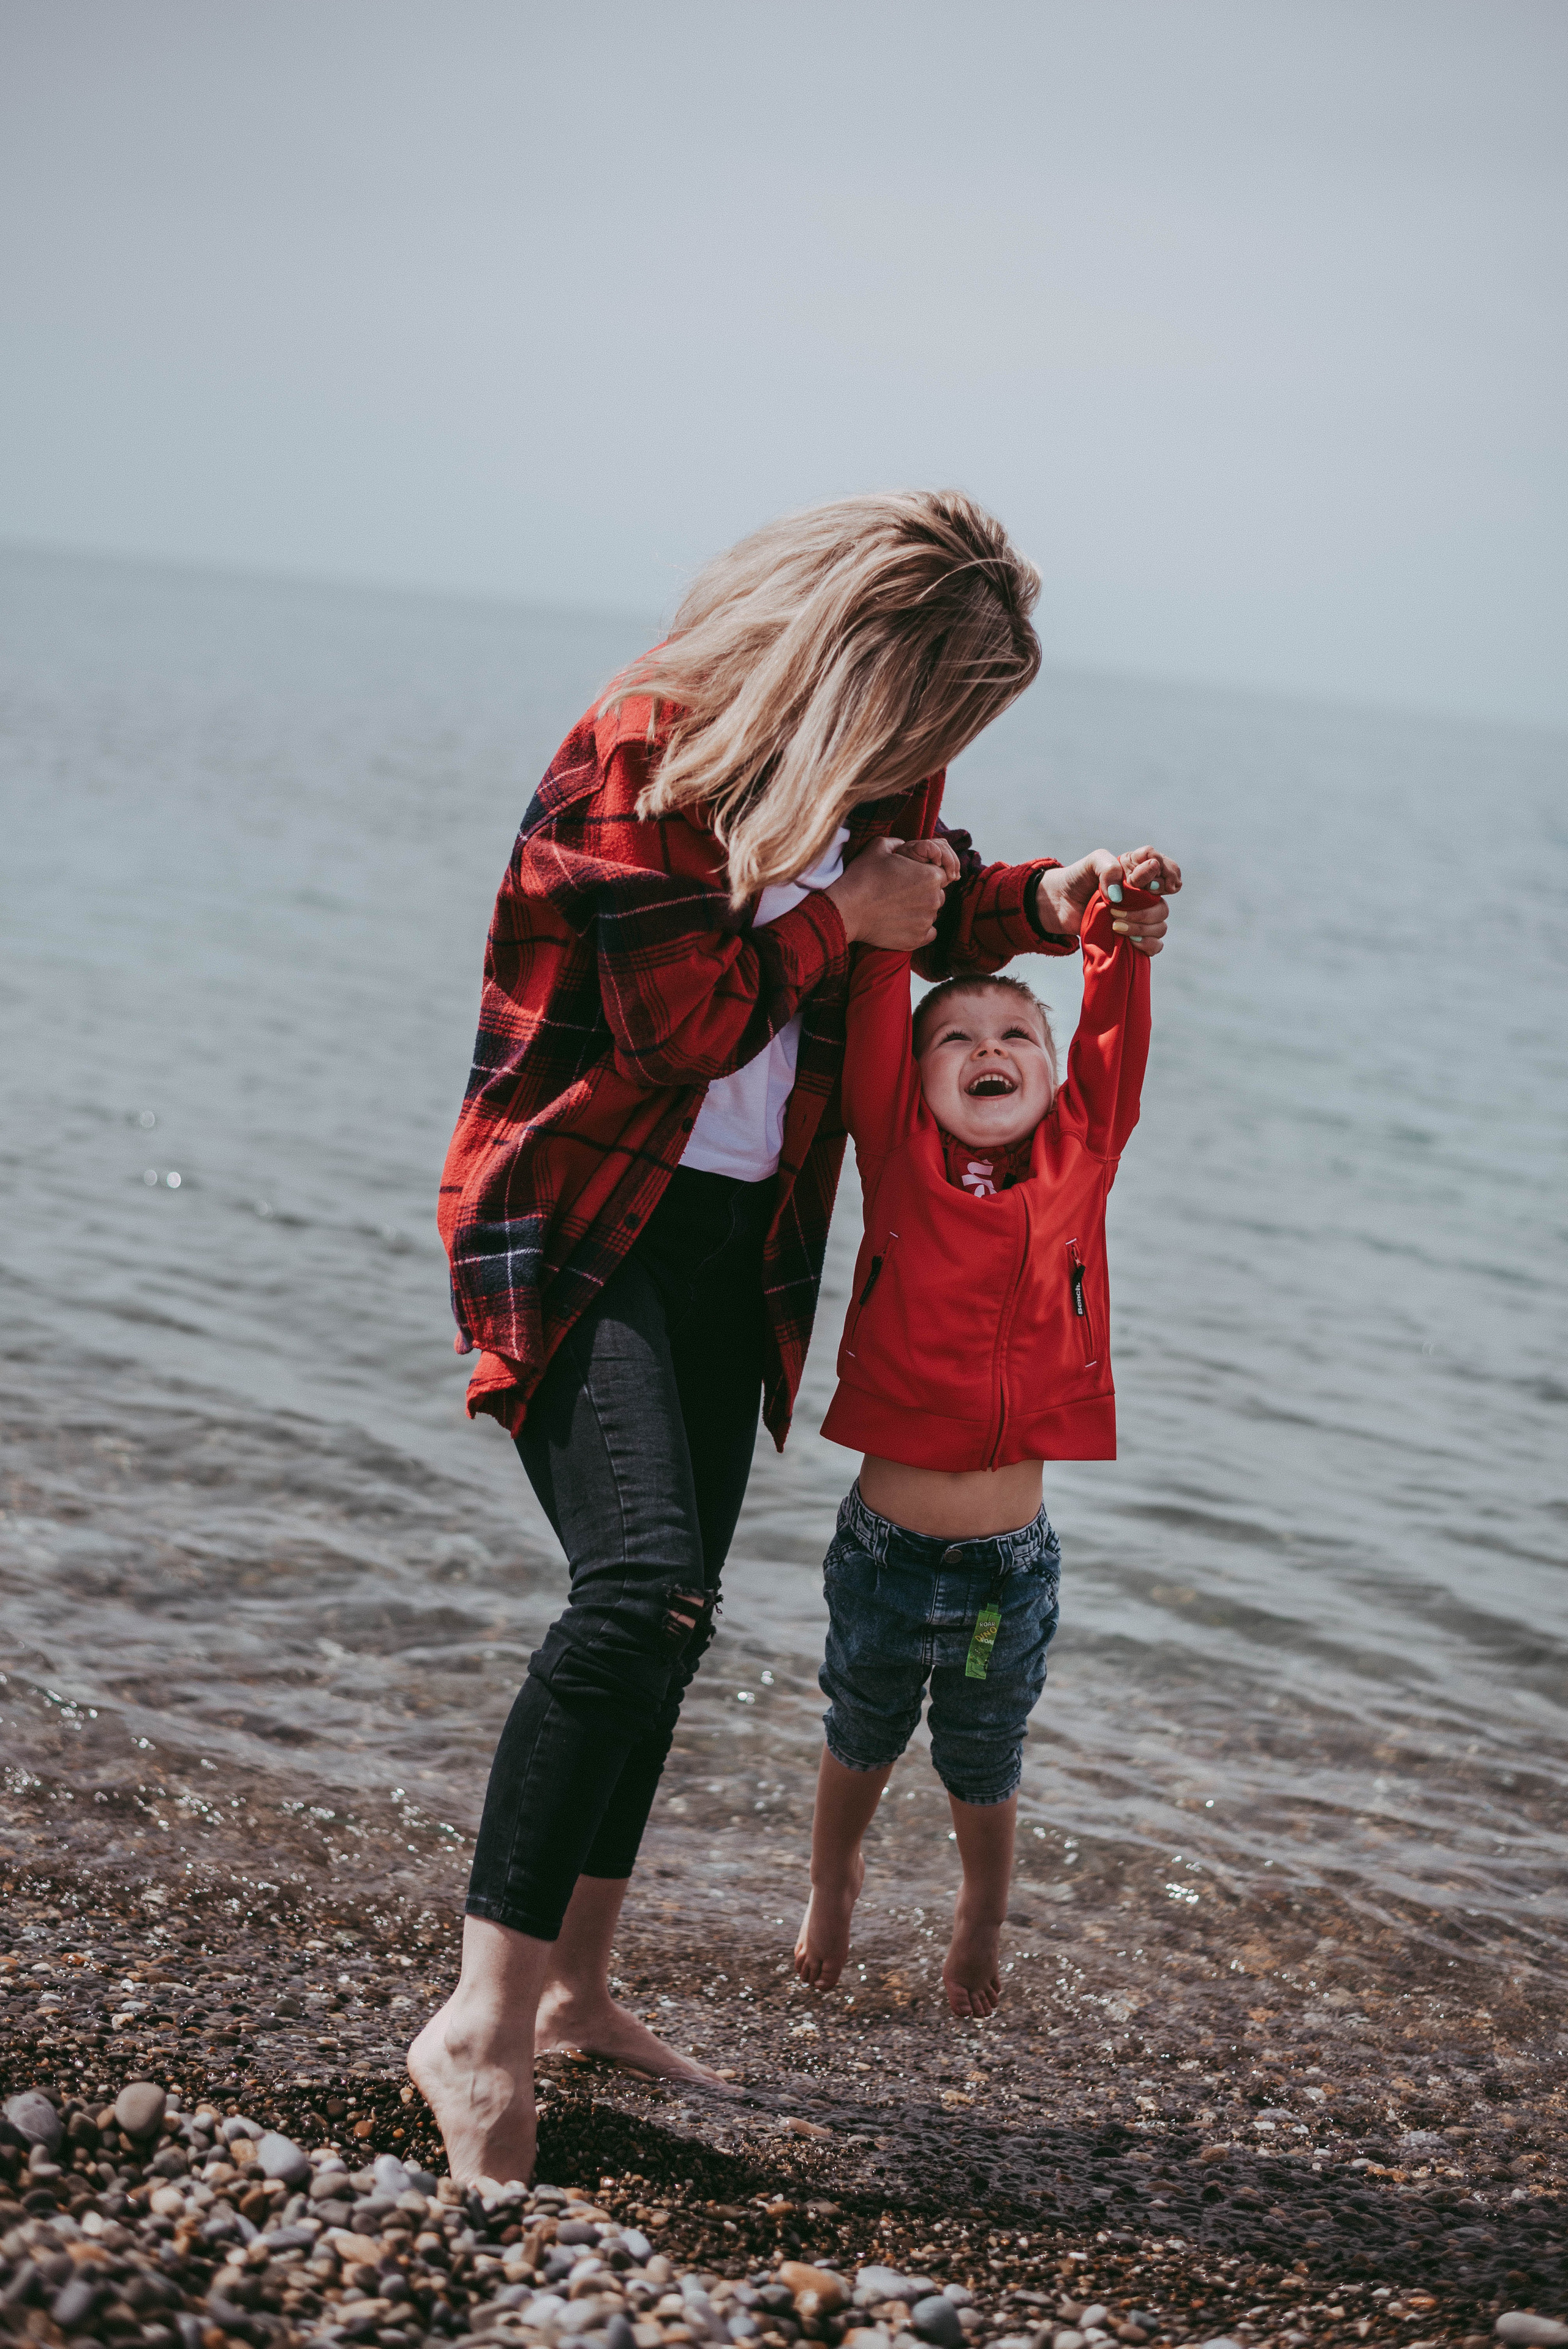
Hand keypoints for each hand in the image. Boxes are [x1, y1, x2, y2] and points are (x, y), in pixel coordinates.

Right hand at [825, 835, 952, 948]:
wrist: (846, 910)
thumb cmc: (862, 876)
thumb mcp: (879, 847)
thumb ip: (898, 842)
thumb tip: (903, 845)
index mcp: (931, 876)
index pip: (940, 873)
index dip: (924, 873)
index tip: (908, 877)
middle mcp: (934, 899)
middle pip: (937, 894)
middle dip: (924, 892)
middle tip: (900, 892)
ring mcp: (926, 922)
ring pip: (931, 913)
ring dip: (919, 910)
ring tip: (896, 907)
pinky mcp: (917, 940)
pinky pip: (928, 933)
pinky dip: (918, 929)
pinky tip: (902, 922)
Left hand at [1033, 845, 1181, 953]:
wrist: (1059, 903)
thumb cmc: (1077, 878)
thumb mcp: (1091, 863)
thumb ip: (1108, 869)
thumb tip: (1120, 896)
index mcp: (1139, 872)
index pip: (1165, 869)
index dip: (1166, 874)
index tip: (1147, 884)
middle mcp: (1144, 895)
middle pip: (1163, 904)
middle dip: (1144, 909)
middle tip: (1115, 909)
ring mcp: (1139, 916)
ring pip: (1161, 924)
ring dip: (1140, 926)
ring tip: (1114, 925)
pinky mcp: (1133, 936)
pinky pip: (1155, 944)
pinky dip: (1147, 944)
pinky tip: (1131, 941)